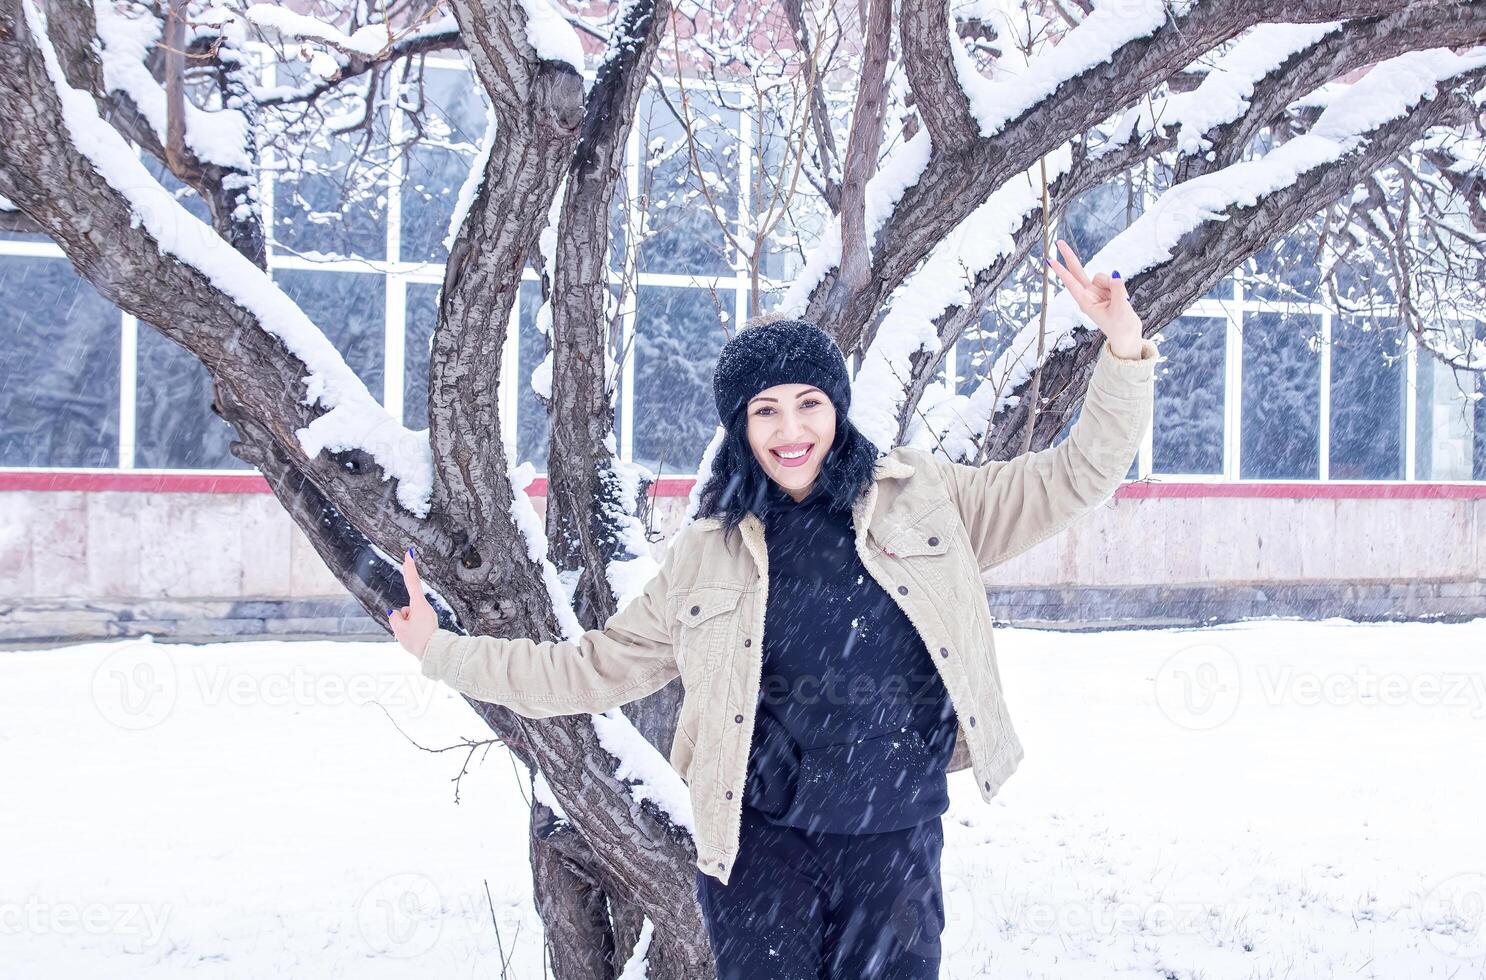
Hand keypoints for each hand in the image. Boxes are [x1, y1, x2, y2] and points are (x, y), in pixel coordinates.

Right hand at [388, 548, 436, 659]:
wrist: (434, 654)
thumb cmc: (418, 641)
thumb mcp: (400, 630)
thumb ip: (395, 619)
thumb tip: (398, 613)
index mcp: (419, 605)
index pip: (412, 582)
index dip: (409, 567)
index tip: (409, 553)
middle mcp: (424, 607)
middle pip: (405, 609)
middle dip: (402, 621)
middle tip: (409, 634)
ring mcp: (426, 615)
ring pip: (407, 617)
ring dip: (405, 627)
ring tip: (413, 637)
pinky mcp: (427, 623)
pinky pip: (412, 624)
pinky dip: (410, 630)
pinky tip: (416, 640)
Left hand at [1044, 238, 1143, 358]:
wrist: (1128, 336)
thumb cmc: (1120, 327)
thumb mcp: (1120, 309)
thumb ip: (1117, 290)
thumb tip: (1115, 274)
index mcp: (1085, 302)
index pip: (1072, 283)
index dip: (1062, 271)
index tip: (1050, 260)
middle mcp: (1089, 295)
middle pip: (1078, 271)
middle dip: (1070, 257)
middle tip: (1059, 242)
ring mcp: (1098, 292)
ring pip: (1103, 276)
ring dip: (1113, 284)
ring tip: (1120, 301)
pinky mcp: (1107, 290)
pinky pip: (1112, 280)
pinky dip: (1119, 286)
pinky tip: (1123, 299)